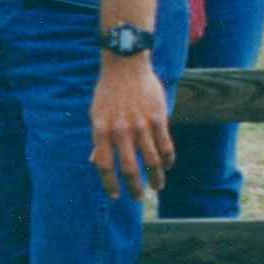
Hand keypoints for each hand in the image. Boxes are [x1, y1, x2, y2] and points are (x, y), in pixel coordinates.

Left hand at [90, 57, 173, 198]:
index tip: (115, 195)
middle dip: (134, 188)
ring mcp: (141, 125)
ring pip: (151, 161)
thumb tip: (95, 162)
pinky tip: (167, 166)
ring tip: (157, 187)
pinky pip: (165, 146)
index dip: (109, 184)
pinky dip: (168, 159)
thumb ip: (99, 139)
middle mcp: (121, 131)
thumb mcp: (96, 115)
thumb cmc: (108, 92)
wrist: (125, 66)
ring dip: (156, 178)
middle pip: (129, 168)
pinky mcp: (158, 118)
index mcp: (102, 130)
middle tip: (137, 198)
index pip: (104, 166)